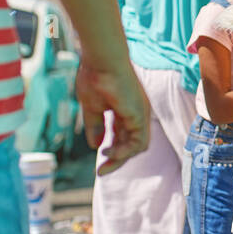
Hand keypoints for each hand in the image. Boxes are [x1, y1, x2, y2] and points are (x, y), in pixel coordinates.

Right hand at [75, 55, 149, 175]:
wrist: (101, 61)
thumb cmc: (94, 77)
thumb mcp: (92, 108)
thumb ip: (95, 126)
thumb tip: (96, 145)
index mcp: (124, 109)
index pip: (122, 136)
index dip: (112, 150)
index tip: (99, 162)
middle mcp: (135, 113)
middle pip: (130, 144)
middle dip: (116, 160)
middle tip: (101, 172)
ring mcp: (140, 114)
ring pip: (136, 146)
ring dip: (121, 158)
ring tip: (105, 160)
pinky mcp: (140, 116)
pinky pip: (138, 143)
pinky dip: (125, 151)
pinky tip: (109, 152)